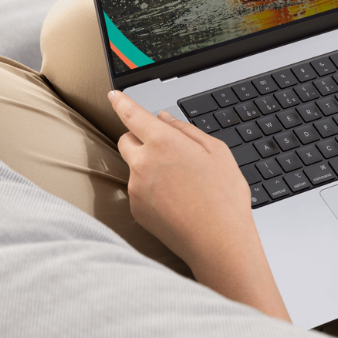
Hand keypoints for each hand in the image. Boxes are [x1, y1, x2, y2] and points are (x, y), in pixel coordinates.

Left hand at [110, 91, 288, 320]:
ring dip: (148, 167)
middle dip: (139, 138)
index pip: (132, 114)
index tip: (114, 95)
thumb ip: (185, 130)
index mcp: (163, 142)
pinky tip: (174, 200)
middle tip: (165, 149)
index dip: (121, 102)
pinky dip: (150, 190)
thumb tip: (164, 119)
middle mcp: (143, 163)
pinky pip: (137, 190)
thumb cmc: (223, 196)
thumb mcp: (216, 152)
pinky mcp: (135, 209)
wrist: (218, 241)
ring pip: (133, 167)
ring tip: (180, 183)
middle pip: (126, 140)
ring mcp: (136, 188)